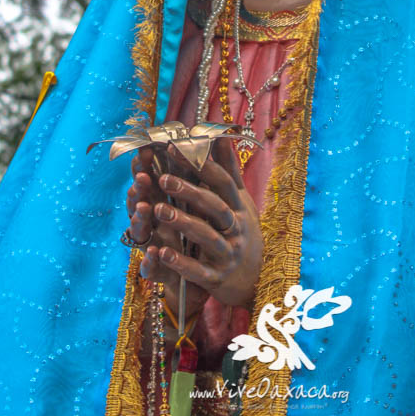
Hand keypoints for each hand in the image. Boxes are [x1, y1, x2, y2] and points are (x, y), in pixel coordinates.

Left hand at [127, 137, 262, 313]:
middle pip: (215, 207)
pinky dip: (180, 263)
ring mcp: (228, 254)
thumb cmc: (242, 231)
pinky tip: (161, 253)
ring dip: (183, 223)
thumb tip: (222, 135)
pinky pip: (199, 271)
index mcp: (238, 207)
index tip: (174, 148)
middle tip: (163, 179)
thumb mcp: (240, 201)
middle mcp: (236, 228)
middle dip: (190, 191)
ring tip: (158, 210)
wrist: (256, 280)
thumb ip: (229, 170)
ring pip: (206, 237)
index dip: (201, 164)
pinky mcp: (217, 278)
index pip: (223, 181)